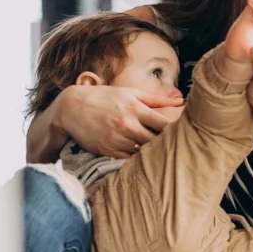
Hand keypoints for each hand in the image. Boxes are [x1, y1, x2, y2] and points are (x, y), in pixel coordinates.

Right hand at [58, 84, 182, 157]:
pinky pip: (129, 158)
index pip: (164, 125)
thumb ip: (156, 100)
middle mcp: (127, 125)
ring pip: (144, 151)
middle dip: (165, 142)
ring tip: (157, 147)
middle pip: (156, 140)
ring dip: (150, 150)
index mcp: (135, 109)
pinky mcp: (108, 151)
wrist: (71, 108)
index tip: (180, 131)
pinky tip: (139, 151)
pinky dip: (136, 155)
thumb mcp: (130, 93)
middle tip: (172, 143)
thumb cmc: (105, 97)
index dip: (174, 130)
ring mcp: (117, 140)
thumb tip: (180, 102)